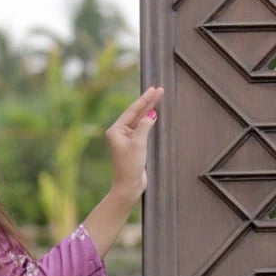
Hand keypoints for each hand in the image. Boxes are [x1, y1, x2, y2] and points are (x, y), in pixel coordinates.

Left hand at [105, 85, 162, 204]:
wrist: (128, 186)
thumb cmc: (130, 166)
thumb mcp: (138, 143)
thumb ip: (144, 126)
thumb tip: (151, 114)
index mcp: (116, 130)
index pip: (132, 111)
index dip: (144, 99)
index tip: (154, 89)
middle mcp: (119, 133)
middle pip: (136, 114)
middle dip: (148, 102)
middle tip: (159, 90)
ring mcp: (126, 139)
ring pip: (139, 121)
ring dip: (149, 110)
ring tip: (158, 98)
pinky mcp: (133, 146)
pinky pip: (142, 129)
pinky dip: (148, 122)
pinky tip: (154, 114)